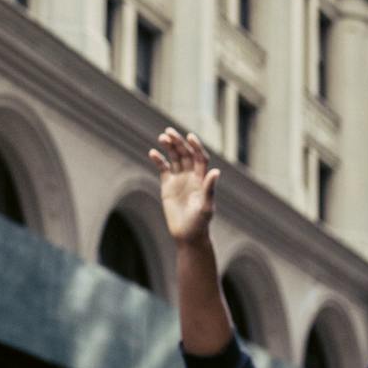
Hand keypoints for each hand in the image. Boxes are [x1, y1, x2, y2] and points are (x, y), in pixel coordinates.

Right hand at [150, 129, 218, 244]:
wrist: (187, 235)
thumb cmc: (200, 222)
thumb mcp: (206, 206)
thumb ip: (210, 188)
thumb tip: (215, 171)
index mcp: (202, 179)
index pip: (200, 157)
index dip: (196, 146)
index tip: (190, 137)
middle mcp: (192, 176)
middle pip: (186, 154)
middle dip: (178, 142)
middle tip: (169, 132)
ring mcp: (180, 180)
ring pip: (174, 159)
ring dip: (169, 147)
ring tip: (162, 137)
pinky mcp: (168, 186)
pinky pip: (163, 169)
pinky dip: (158, 160)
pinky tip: (152, 153)